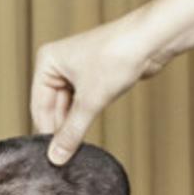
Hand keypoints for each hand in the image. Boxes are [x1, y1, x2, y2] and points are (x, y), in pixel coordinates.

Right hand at [31, 14, 165, 164]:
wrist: (154, 37)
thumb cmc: (118, 55)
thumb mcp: (90, 100)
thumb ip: (72, 132)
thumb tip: (57, 156)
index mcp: (47, 62)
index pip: (39, 105)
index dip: (47, 131)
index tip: (53, 153)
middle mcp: (58, 63)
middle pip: (53, 106)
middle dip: (62, 128)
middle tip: (66, 153)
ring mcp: (76, 68)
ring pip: (69, 105)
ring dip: (74, 123)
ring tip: (78, 145)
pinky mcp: (95, 73)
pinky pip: (83, 100)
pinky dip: (86, 114)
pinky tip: (88, 130)